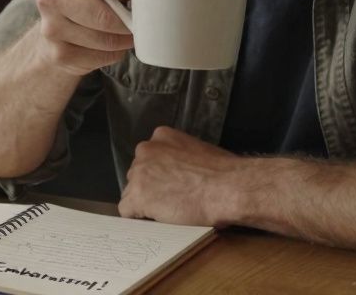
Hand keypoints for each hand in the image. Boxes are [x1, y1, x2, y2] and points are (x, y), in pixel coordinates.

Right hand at [32, 0, 135, 75]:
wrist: (56, 29)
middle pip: (104, 14)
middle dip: (129, 18)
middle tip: (139, 17)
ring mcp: (51, 28)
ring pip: (105, 39)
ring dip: (125, 38)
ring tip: (130, 30)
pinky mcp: (58, 54)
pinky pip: (101, 57)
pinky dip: (115, 53)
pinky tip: (113, 44)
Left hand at [119, 126, 242, 226]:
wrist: (228, 188)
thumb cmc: (224, 173)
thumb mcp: (199, 152)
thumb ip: (181, 159)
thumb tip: (180, 174)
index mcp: (161, 136)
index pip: (150, 158)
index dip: (160, 175)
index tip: (173, 184)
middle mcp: (145, 150)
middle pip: (138, 174)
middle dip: (151, 187)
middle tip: (173, 199)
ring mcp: (138, 173)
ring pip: (132, 193)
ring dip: (146, 203)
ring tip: (171, 211)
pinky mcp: (137, 196)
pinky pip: (127, 211)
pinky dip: (140, 219)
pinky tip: (160, 220)